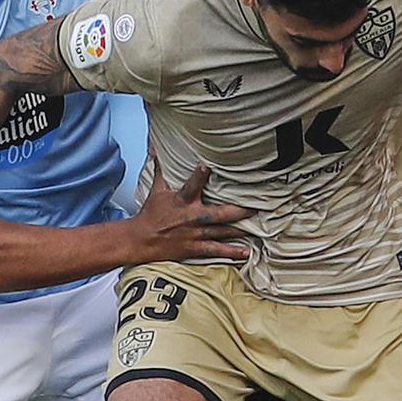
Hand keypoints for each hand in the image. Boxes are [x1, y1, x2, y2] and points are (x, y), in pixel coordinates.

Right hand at [129, 161, 252, 263]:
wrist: (142, 239)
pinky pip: (217, 250)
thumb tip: (156, 148)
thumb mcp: (157, 189)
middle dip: (239, 210)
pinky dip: (232, 252)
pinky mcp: (196, 247)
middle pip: (219, 213)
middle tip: (257, 206)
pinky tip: (246, 252)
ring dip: (241, 230)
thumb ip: (162, 169)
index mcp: (182, 201)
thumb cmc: (152, 214)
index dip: (198, 176)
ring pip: (223, 231)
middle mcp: (192, 217)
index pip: (191, 186)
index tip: (206, 166)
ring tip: (259, 227)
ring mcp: (196, 234)